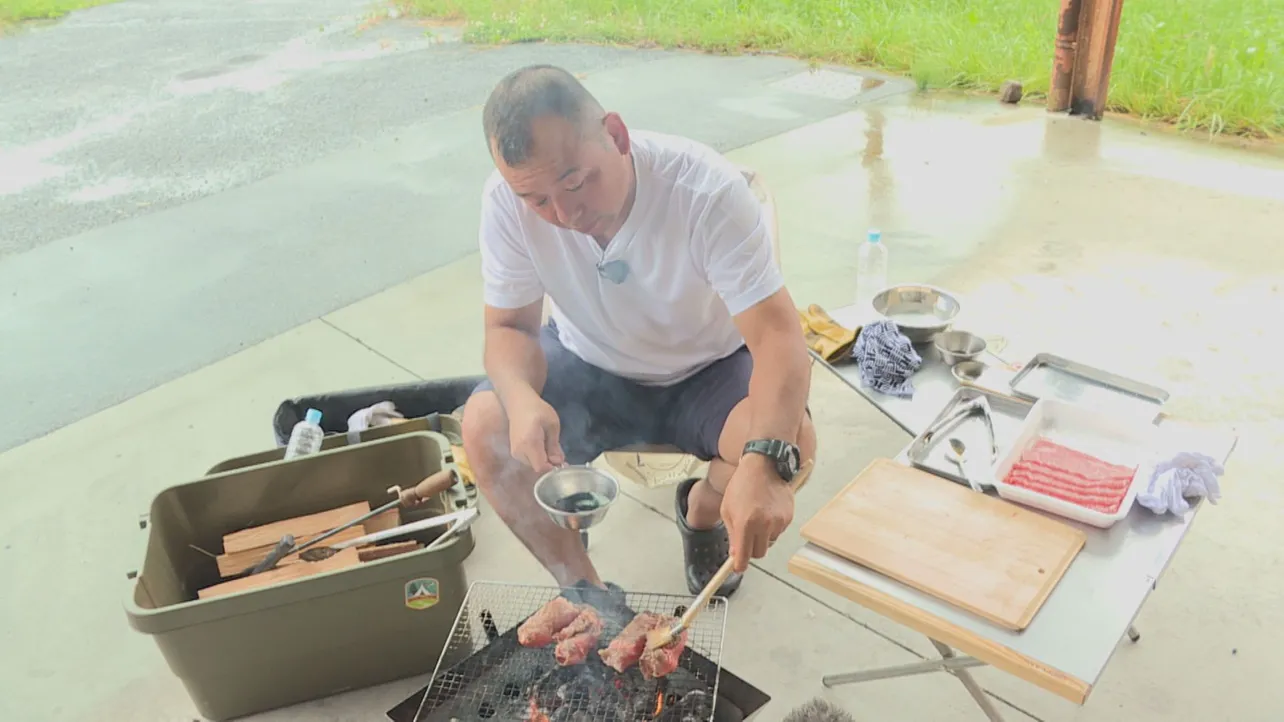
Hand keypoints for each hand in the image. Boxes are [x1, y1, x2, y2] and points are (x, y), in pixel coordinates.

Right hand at [506, 395, 565, 472]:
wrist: (518, 402)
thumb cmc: (537, 410)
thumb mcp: (552, 425)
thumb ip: (554, 446)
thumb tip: (558, 462)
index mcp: (529, 443)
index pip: (541, 467)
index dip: (553, 467)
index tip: (562, 462)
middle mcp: (519, 451)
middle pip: (537, 467)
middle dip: (549, 463)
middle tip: (557, 450)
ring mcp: (515, 452)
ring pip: (533, 464)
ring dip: (543, 459)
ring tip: (547, 443)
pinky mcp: (514, 451)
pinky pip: (528, 460)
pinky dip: (537, 456)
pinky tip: (541, 444)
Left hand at [720, 454, 794, 572]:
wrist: (764, 465)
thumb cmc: (742, 485)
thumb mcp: (727, 509)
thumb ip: (732, 533)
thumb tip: (735, 554)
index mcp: (746, 523)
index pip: (744, 556)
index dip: (739, 565)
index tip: (737, 567)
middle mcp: (764, 525)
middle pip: (759, 554)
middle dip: (751, 550)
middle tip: (745, 538)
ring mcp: (778, 522)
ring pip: (769, 543)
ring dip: (762, 537)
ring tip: (757, 518)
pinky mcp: (788, 517)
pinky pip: (778, 532)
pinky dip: (772, 528)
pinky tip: (767, 511)